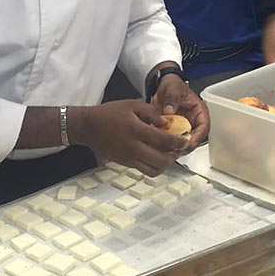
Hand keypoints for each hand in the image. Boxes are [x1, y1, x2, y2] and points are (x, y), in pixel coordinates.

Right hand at [68, 99, 191, 176]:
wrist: (88, 127)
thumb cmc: (109, 113)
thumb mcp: (131, 105)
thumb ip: (151, 112)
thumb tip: (166, 122)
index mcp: (136, 129)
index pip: (163, 140)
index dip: (178, 142)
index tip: (185, 141)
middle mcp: (133, 146)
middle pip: (161, 159)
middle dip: (174, 156)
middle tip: (179, 149)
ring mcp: (128, 157)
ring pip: (154, 169)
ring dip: (165, 164)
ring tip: (169, 155)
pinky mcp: (125, 163)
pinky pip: (145, 170)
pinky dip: (155, 166)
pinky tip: (156, 157)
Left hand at [152, 74, 209, 152]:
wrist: (160, 87)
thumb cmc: (172, 86)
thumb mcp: (173, 88)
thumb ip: (172, 98)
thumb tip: (169, 110)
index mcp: (199, 112)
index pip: (204, 127)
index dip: (198, 137)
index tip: (189, 142)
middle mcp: (193, 122)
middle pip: (194, 139)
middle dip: (186, 147)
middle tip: (176, 151)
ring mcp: (183, 128)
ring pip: (183, 143)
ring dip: (176, 148)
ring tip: (167, 152)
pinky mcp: (173, 131)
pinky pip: (171, 141)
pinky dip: (167, 146)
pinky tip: (160, 148)